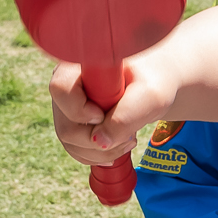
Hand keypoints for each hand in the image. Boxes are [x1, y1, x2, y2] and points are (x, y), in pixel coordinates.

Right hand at [49, 55, 174, 166]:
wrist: (156, 83)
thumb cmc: (155, 80)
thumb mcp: (150, 97)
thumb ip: (126, 116)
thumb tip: (98, 142)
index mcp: (81, 63)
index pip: (61, 88)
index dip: (81, 110)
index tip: (106, 113)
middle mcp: (68, 83)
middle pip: (66, 125)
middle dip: (98, 139)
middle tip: (128, 135)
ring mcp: (68, 104)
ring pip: (70, 141)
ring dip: (101, 150)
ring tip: (128, 139)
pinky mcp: (73, 121)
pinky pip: (76, 148)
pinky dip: (98, 154)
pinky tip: (118, 143)